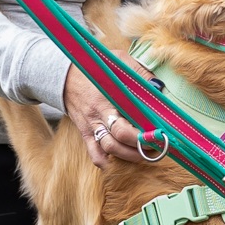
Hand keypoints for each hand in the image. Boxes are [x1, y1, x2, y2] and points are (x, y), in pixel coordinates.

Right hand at [63, 53, 159, 168]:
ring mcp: (91, 126)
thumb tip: (158, 86)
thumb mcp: (117, 60)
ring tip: (146, 154)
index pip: (125, 121)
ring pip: (109, 149)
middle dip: (139, 146)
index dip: (143, 132)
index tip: (159, 133)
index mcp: (106, 97)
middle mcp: (98, 115)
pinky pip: (95, 155)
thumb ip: (138, 72)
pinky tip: (122, 159)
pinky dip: (108, 163)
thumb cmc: (95, 66)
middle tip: (157, 146)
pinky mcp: (86, 133)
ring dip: (129, 156)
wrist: (65, 75)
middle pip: (118, 138)